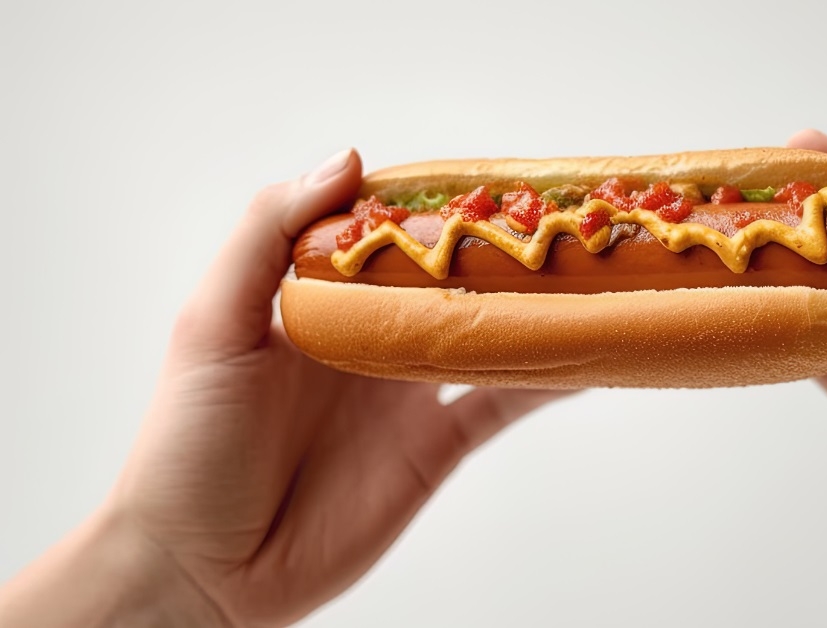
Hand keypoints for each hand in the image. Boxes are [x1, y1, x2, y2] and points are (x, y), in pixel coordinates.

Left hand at [0, 149, 568, 626]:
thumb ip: (265, 234)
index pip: (391, 234)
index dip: (438, 206)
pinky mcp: (433, 446)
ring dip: (535, 311)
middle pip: (451, 282)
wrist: (203, 566)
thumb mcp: (211, 324)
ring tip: (591, 279)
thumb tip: (347, 161)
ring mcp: (407, 393)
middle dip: (501, 254)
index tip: (488, 181)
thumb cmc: (187, 444)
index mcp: (320, 299)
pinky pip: (500, 405)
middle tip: (561, 225)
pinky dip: (546, 382)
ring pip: (488, 337)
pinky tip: (585, 358)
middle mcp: (371, 338)